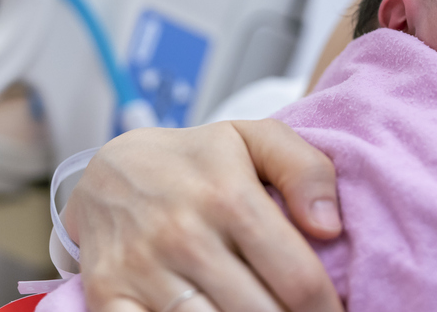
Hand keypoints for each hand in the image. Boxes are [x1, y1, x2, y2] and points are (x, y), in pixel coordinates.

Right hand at [65, 119, 344, 311]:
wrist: (107, 172)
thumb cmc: (197, 161)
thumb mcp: (255, 140)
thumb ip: (306, 171)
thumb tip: (329, 227)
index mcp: (229, 196)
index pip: (297, 278)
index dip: (326, 308)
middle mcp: (183, 235)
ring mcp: (141, 270)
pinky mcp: (107, 296)